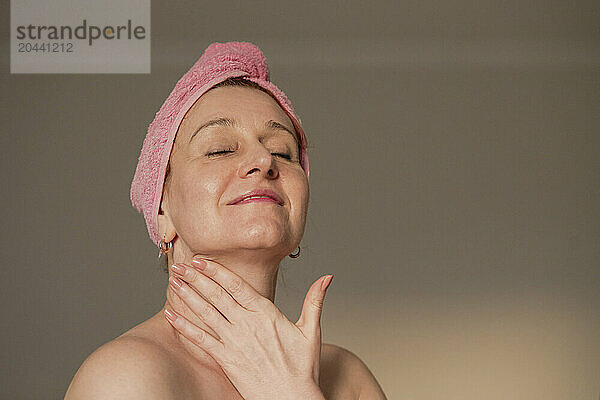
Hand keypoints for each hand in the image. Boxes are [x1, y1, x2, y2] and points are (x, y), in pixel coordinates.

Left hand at [164, 255, 333, 399]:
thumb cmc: (303, 369)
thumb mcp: (311, 331)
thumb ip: (315, 301)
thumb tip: (327, 277)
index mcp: (266, 314)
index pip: (237, 286)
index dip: (217, 271)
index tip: (201, 260)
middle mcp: (247, 325)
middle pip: (217, 296)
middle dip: (196, 278)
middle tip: (180, 265)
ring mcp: (235, 343)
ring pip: (206, 313)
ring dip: (188, 296)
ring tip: (173, 282)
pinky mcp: (226, 360)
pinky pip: (201, 340)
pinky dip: (185, 326)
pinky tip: (171, 315)